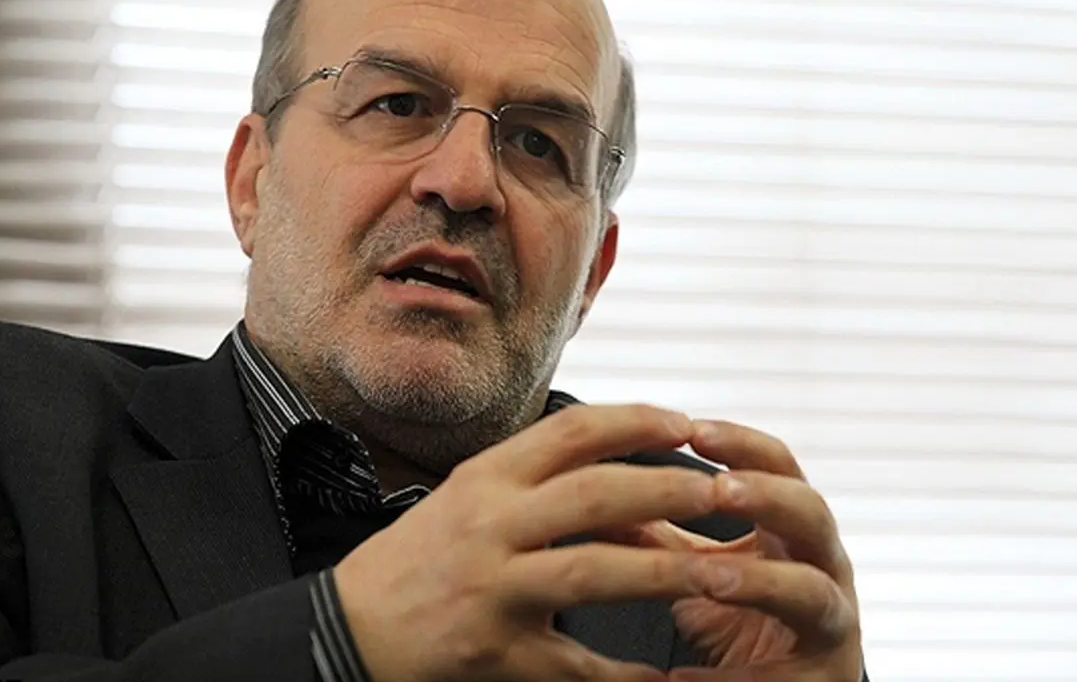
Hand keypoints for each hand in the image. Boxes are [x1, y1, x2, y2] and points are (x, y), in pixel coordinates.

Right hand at [334, 405, 745, 681]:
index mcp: (485, 479)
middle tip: (727, 492)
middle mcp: (489, 525)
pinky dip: (625, 674)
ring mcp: (493, 589)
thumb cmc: (417, 559)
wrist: (348, 629)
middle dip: (671, 487)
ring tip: (721, 572)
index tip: (688, 423)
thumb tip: (630, 489)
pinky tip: (665, 676)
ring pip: (596, 571)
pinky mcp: (495, 652)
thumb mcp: (468, 502)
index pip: (572, 431)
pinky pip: (576, 665)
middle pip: (597, 493)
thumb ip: (538, 488)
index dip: (637, 420)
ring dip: (667, 569)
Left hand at [607, 421, 862, 680]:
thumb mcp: (697, 566)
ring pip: (812, 591)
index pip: (778, 467)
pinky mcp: (823, 681)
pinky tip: (684, 678)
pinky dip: (736, 678)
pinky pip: (787, 678)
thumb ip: (657, 532)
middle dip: (769, 497)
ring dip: (763, 580)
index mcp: (789, 528)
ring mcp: (832, 624)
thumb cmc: (737, 617)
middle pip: (813, 514)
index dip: (742, 444)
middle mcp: (823, 567)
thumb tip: (589, 489)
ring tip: (713, 576)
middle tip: (722, 489)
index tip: (694, 429)